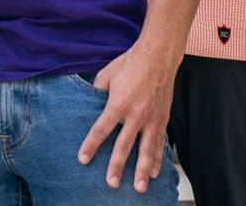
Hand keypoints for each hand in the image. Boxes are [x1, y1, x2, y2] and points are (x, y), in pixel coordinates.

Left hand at [77, 42, 177, 192]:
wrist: (158, 58)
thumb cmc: (128, 64)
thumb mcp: (106, 76)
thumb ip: (97, 92)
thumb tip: (88, 102)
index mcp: (117, 105)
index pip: (100, 130)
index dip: (90, 146)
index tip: (83, 160)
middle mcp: (135, 116)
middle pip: (124, 146)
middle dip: (116, 166)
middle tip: (111, 184)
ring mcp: (152, 119)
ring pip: (146, 150)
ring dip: (141, 171)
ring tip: (138, 188)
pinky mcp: (163, 119)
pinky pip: (159, 143)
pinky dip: (157, 159)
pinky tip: (155, 172)